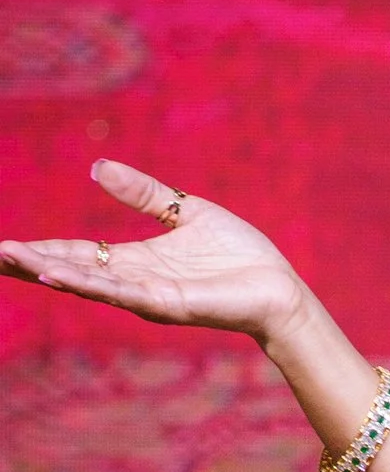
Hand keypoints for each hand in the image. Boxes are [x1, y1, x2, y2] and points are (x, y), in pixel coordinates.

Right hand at [0, 158, 307, 348]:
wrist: (279, 288)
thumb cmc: (240, 256)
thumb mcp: (185, 212)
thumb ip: (144, 194)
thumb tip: (98, 168)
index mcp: (136, 260)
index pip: (77, 254)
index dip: (41, 249)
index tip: (4, 245)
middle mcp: (135, 280)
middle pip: (72, 270)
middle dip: (31, 262)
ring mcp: (148, 295)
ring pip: (89, 282)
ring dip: (49, 272)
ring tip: (12, 260)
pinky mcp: (168, 303)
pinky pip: (121, 291)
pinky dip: (88, 283)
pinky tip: (57, 275)